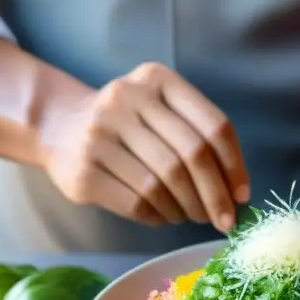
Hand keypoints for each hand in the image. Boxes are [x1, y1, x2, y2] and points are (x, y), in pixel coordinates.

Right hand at [40, 62, 249, 232]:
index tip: (242, 196)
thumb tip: (236, 193)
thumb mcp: (161, 109)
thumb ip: (198, 137)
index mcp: (157, 79)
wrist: (57, 125)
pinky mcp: (83, 171)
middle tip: (224, 220)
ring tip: (191, 215)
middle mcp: (127, 99)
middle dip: (215, 196)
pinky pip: (137, 203)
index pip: (214, 125)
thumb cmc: (128, 124)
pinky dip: (160, 216)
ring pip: (164, 184)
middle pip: (191, 156)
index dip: (235, 166)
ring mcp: (100, 134)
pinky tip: (164, 215)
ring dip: (187, 208)